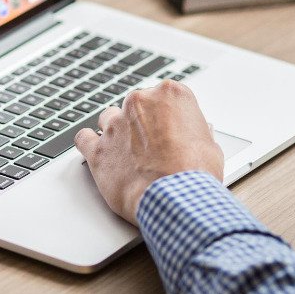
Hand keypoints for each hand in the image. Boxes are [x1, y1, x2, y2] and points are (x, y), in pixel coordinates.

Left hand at [74, 80, 224, 224]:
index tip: (172, 130)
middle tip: (154, 147)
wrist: (175, 198)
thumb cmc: (195, 174)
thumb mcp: (210, 147)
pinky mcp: (98, 149)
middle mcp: (140, 102)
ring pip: (109, 118)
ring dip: (117, 131)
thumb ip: (196, 133)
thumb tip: (195, 135)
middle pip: (136, 105)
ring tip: (128, 153)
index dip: (169, 117)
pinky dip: (89, 144)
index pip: (166, 97)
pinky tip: (99, 153)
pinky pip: (84, 138)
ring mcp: (115, 124)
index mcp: (170, 94)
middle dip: (143, 123)